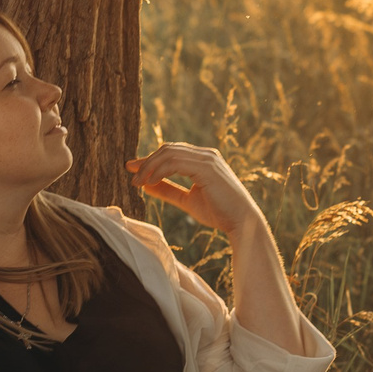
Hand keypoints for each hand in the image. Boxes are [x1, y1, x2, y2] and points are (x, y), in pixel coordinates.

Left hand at [126, 143, 268, 241]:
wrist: (241, 222)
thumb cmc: (219, 213)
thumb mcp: (187, 200)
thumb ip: (168, 190)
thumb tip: (146, 184)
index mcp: (203, 160)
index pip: (172, 152)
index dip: (150, 160)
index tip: (132, 170)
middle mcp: (206, 155)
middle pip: (168, 149)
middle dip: (147, 161)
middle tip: (132, 177)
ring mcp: (207, 159)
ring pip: (169, 153)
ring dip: (149, 167)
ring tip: (138, 183)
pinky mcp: (206, 167)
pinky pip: (175, 162)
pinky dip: (159, 171)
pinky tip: (150, 183)